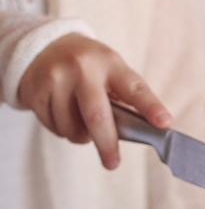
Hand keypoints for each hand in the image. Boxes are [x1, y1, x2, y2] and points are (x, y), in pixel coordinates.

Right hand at [18, 33, 171, 168]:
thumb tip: (140, 134)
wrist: (43, 45)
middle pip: (97, 116)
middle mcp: (82, 68)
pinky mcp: (36, 91)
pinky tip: (61, 112)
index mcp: (110, 63)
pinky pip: (54, 128)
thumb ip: (124, 99)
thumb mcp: (110, 71)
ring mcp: (56, 78)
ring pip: (72, 129)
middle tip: (113, 163)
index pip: (134, 88)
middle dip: (107, 145)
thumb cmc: (88, 68)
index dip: (150, 107)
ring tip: (81, 121)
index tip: (164, 123)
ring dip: (81, 136)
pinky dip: (61, 129)